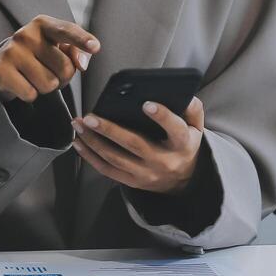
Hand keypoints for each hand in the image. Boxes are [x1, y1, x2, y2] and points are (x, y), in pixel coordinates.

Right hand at [0, 15, 99, 101]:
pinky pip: (30, 94)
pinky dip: (30, 95)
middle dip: (62, 77)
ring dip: (46, 87)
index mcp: (43, 24)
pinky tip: (22, 83)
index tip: (95, 47)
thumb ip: (76, 50)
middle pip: (65, 67)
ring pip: (49, 84)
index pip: (67, 31)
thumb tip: (82, 63)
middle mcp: (25, 34)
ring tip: (35, 77)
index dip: (82, 40)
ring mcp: (10, 52)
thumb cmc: (40, 54)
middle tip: (49, 71)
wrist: (5, 64)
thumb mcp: (59, 47)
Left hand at [72, 97, 205, 194]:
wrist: (183, 180)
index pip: (175, 129)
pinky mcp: (132, 182)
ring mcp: (146, 174)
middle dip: (110, 130)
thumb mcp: (196, 126)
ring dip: (94, 142)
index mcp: (182, 144)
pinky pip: (108, 170)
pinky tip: (79, 142)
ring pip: (115, 158)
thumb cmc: (185, 144)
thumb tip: (182, 93)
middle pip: (135, 144)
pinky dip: (91, 157)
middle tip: (90, 117)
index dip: (162, 116)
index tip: (146, 104)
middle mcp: (163, 160)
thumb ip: (192, 108)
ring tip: (79, 125)